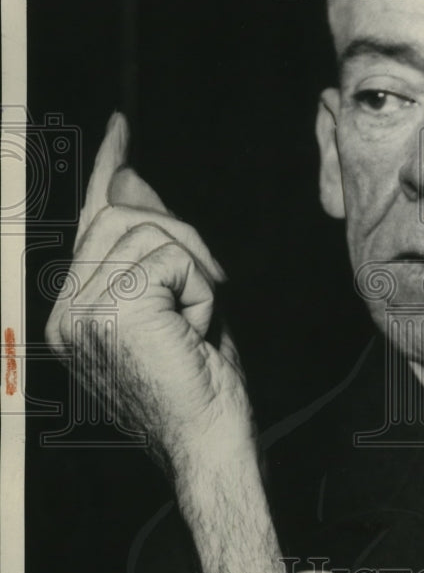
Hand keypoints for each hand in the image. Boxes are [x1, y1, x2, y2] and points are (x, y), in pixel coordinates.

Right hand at [45, 113, 283, 572]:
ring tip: (196, 321)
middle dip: (182, 237)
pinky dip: (200, 287)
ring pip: (149, 231)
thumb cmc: (199, 384)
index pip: (89, 223)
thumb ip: (150, 246)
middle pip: (123, 215)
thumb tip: (132, 182)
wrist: (209, 442)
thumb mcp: (175, 303)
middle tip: (208, 286)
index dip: (107, 169)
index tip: (120, 130)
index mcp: (75, 311)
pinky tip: (196, 328)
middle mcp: (65, 311)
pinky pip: (169, 256)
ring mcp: (80, 312)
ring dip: (194, 270)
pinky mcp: (108, 311)